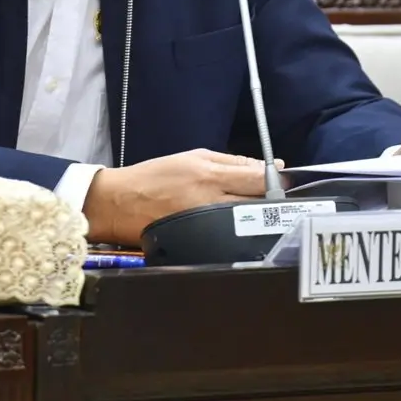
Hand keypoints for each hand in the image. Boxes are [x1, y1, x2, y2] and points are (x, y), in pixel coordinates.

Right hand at [82, 149, 269, 246]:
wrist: (118, 203)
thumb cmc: (154, 177)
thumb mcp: (192, 157)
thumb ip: (231, 162)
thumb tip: (268, 168)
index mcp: (209, 173)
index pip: (258, 176)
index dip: (277, 179)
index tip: (282, 181)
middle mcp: (210, 199)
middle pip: (259, 202)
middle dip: (273, 199)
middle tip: (274, 199)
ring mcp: (206, 224)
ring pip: (249, 222)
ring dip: (259, 218)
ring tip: (257, 215)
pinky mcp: (198, 242)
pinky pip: (230, 238)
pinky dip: (240, 233)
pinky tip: (238, 230)